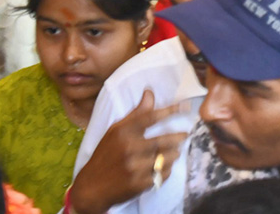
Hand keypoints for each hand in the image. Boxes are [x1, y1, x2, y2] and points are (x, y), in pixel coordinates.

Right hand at [67, 90, 189, 213]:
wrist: (92, 186)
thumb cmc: (106, 154)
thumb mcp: (115, 131)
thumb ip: (135, 114)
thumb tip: (150, 93)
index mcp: (123, 132)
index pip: (151, 117)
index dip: (170, 110)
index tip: (185, 106)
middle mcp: (129, 148)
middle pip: (162, 140)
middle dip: (178, 137)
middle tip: (186, 134)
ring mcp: (135, 168)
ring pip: (165, 159)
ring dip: (173, 154)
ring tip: (175, 151)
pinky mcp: (139, 184)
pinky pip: (162, 175)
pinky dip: (166, 170)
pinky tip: (164, 166)